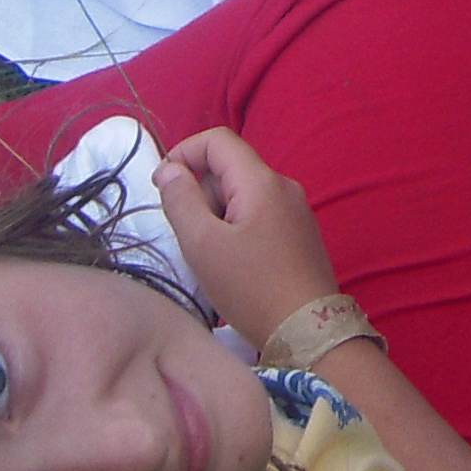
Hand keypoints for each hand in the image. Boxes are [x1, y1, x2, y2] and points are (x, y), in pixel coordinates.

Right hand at [154, 129, 340, 348]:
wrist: (309, 331)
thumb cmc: (252, 288)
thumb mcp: (203, 245)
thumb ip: (181, 201)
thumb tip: (170, 169)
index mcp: (262, 181)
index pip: (218, 140)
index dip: (183, 153)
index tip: (162, 187)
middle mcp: (283, 186)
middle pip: (229, 170)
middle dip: (200, 196)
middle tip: (191, 240)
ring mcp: (295, 211)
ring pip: (241, 197)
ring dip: (216, 219)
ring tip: (213, 261)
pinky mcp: (298, 235)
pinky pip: (257, 217)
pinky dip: (235, 232)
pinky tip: (233, 268)